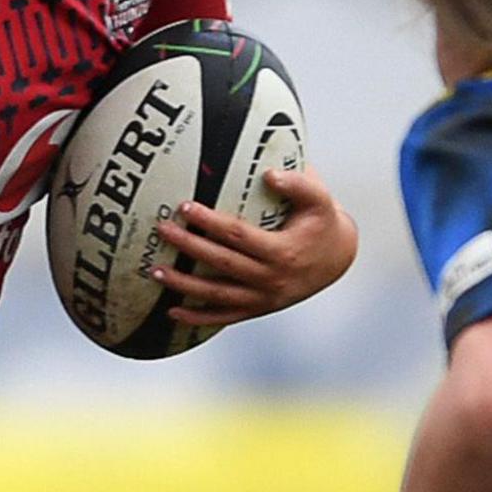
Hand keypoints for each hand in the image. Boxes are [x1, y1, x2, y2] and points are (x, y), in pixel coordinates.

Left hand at [149, 165, 356, 327]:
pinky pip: (225, 317)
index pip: (237, 235)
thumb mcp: (320, 199)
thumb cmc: (321, 221)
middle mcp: (271, 279)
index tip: (185, 207)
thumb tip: (269, 173)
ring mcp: (264, 298)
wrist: (337, 257)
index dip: (210, 223)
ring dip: (184, 286)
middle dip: (189, 247)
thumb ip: (298, 183)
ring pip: (217, 295)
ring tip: (155, 271)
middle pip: (222, 264)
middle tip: (162, 230)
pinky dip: (198, 318)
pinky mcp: (259, 309)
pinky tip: (173, 312)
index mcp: (283, 251)